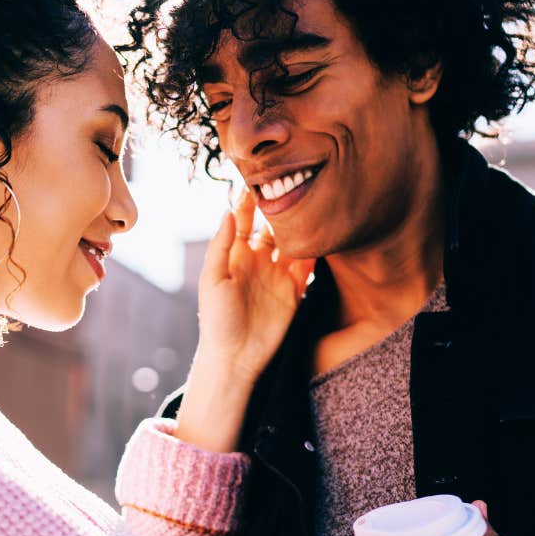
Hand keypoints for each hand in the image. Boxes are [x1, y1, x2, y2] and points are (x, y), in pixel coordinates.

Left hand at [177, 189, 315, 451]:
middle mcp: (257, 261)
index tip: (258, 178)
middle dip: (281, 207)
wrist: (236, 357)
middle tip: (291, 183)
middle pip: (272, 226)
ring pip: (293, 243)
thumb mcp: (213, 279)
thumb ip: (221, 245)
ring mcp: (277, 275)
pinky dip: (315, 251)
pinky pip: (308, 266)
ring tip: (311, 203)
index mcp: (234, 255)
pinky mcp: (294, 291)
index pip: (242, 219)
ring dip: (300, 227)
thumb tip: (226, 210)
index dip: (249, 200)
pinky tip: (322, 235)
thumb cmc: (216, 320)